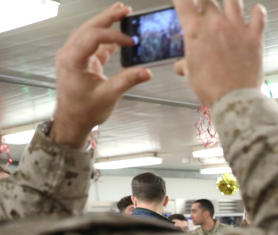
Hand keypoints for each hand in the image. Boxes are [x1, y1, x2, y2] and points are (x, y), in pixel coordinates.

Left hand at [51, 3, 151, 147]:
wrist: (72, 120)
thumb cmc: (84, 110)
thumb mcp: (108, 95)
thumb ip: (128, 81)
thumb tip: (146, 72)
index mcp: (72, 59)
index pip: (93, 37)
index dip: (114, 36)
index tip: (131, 42)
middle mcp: (70, 53)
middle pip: (89, 28)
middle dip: (108, 18)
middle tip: (125, 9)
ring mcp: (75, 55)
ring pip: (90, 32)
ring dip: (106, 24)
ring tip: (121, 14)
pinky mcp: (81, 60)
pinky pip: (94, 44)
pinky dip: (106, 38)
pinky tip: (119, 36)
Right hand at [173, 0, 265, 106]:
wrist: (234, 99)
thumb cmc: (212, 88)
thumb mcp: (192, 75)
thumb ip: (187, 64)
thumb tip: (182, 66)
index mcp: (195, 31)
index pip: (183, 1)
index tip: (184, 2)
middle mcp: (215, 24)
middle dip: (204, 3)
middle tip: (204, 7)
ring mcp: (236, 29)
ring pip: (233, 1)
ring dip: (229, 2)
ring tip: (229, 6)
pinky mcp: (254, 37)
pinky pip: (259, 15)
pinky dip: (258, 11)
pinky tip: (256, 11)